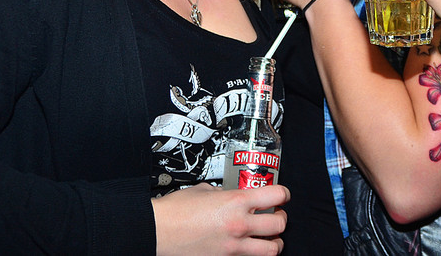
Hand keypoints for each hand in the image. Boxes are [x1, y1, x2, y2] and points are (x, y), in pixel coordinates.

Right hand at [153, 183, 288, 255]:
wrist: (157, 231)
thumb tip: (229, 195)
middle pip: (280, 224)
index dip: (284, 194)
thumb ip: (223, 193)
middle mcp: (239, 224)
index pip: (277, 195)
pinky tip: (249, 248)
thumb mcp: (204, 190)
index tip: (282, 195)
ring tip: (270, 237)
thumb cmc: (175, 210)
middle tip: (277, 216)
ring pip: (272, 249)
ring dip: (274, 242)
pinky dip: (254, 254)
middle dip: (281, 219)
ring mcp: (233, 246)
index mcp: (236, 201)